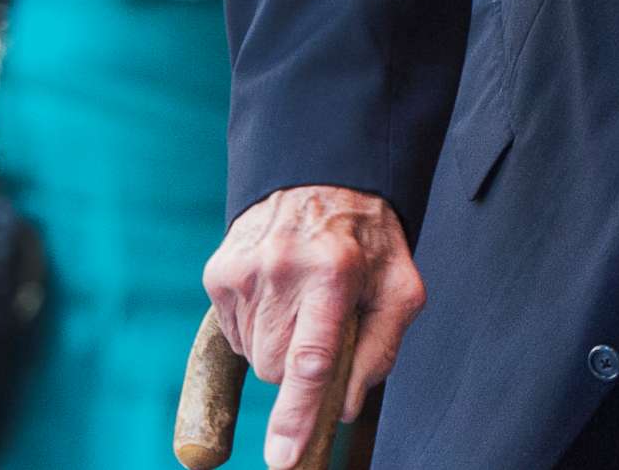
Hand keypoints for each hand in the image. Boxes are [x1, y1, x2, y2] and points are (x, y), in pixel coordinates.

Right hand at [204, 186, 424, 468]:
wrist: (322, 177)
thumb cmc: (368, 239)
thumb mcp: (400, 286)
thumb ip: (381, 348)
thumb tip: (345, 407)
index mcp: (336, 272)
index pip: (311, 360)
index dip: (297, 415)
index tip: (283, 459)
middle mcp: (283, 268)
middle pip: (277, 369)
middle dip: (300, 364)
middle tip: (321, 321)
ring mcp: (244, 270)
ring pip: (253, 356)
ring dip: (277, 344)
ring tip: (301, 299)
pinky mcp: (218, 272)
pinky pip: (232, 334)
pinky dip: (256, 327)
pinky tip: (277, 292)